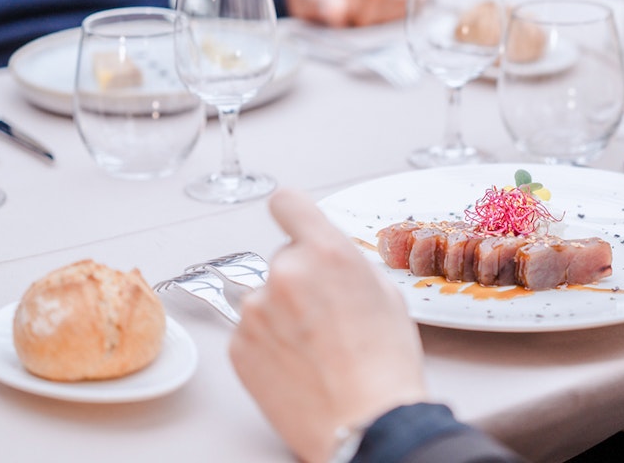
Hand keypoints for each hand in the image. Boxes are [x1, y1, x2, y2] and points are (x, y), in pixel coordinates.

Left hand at [229, 189, 428, 462]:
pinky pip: (251, 331)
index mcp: (326, 252)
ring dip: (282, 314)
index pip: (288, 203)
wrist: (365, 421)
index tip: (293, 220)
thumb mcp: (386, 294)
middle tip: (326, 316)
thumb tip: (331, 264)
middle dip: (301, 280)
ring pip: (266, 298)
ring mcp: (255, 310)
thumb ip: (348, 266)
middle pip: (284, 259)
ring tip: (314, 350)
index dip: (293, 213)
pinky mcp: (237, 346)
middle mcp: (284, 272)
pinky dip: (268, 343)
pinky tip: (297, 365)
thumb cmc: (384, 365)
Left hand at [286, 0, 409, 26]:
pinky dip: (401, 17)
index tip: (341, 20)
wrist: (328, 0)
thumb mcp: (302, 0)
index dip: (354, 10)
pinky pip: (418, 1)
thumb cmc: (315, 0)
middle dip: (369, 17)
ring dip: (384, 19)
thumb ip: (315, 2)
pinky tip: (383, 18)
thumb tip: (338, 9)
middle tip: (354, 23)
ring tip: (367, 20)